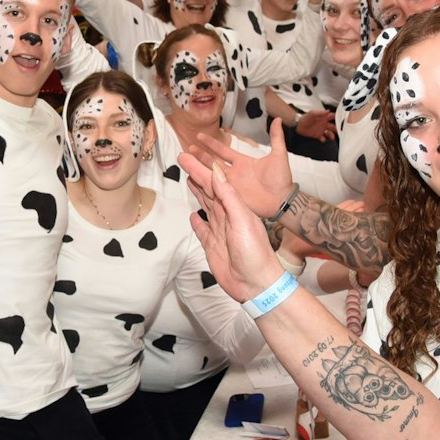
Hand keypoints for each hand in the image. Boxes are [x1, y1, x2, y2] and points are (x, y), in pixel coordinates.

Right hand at [181, 152, 288, 302]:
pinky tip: (193, 216)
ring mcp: (219, 231)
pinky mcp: (213, 246)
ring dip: (197, 193)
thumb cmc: (255, 252)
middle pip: (208, 191)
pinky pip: (202, 230)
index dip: (199, 169)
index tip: (186, 156)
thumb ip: (229, 196)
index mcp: (235, 207)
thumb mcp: (242, 219)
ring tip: (189, 180)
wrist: (256, 284)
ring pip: (205, 207)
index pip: (213, 183)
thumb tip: (217, 170)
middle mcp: (227, 216)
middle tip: (183, 160)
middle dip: (196, 175)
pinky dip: (197, 222)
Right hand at [187, 119, 295, 221]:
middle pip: (212, 162)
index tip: (199, 137)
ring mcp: (231, 184)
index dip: (211, 143)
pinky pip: (214, 188)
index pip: (223, 150)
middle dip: (199, 155)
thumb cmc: (282, 180)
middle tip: (186, 150)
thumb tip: (277, 120)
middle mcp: (234, 172)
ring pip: (210, 174)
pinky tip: (192, 178)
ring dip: (197, 167)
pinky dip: (203, 184)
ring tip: (185, 160)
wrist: (282, 200)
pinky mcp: (230, 195)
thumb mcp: (279, 156)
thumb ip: (276, 138)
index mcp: (243, 162)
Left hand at [295, 109, 336, 141]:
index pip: (333, 117)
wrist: (298, 125)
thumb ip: (320, 113)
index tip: (341, 121)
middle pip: (334, 127)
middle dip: (337, 129)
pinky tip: (322, 139)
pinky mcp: (318, 135)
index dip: (338, 118)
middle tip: (339, 131)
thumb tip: (328, 111)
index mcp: (324, 118)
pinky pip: (323, 139)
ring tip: (331, 136)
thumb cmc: (305, 117)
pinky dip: (324, 139)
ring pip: (330, 134)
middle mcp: (324, 124)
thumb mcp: (312, 113)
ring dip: (331, 135)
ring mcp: (321, 130)